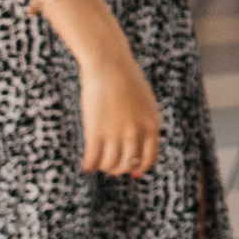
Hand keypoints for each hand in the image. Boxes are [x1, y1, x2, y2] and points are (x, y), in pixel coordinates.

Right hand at [79, 50, 162, 176]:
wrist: (110, 65)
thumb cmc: (127, 79)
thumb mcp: (145, 102)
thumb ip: (145, 121)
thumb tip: (138, 141)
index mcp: (152, 125)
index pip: (150, 158)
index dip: (140, 169)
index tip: (132, 173)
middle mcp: (137, 133)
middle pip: (128, 164)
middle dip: (119, 169)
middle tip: (110, 167)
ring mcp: (116, 133)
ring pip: (110, 164)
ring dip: (103, 167)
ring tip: (98, 164)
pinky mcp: (97, 131)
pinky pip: (93, 158)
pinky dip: (89, 164)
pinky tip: (86, 165)